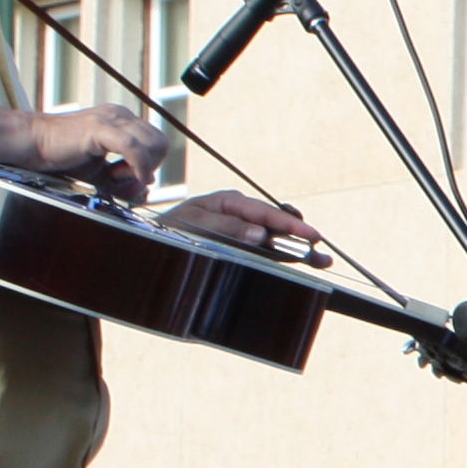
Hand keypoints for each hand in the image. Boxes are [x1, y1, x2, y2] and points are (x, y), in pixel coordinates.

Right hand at [22, 100, 169, 198]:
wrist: (31, 144)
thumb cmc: (61, 157)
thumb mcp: (100, 173)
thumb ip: (124, 181)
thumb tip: (146, 190)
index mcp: (121, 120)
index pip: (156, 142)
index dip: (149, 165)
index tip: (128, 178)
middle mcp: (120, 115)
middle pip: (160, 143)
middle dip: (149, 166)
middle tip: (122, 176)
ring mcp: (112, 118)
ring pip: (153, 144)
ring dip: (140, 166)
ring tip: (114, 174)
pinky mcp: (100, 128)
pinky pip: (134, 148)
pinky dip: (138, 166)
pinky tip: (127, 176)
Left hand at [158, 190, 327, 260]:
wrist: (146, 245)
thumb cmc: (166, 230)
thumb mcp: (193, 223)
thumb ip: (226, 227)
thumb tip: (259, 233)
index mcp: (228, 203)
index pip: (265, 213)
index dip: (290, 225)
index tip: (311, 235)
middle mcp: (238, 216)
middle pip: (275, 225)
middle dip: (299, 238)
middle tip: (320, 253)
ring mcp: (239, 232)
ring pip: (273, 239)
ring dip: (295, 250)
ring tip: (317, 261)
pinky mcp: (237, 248)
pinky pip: (263, 251)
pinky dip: (280, 257)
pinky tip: (295, 263)